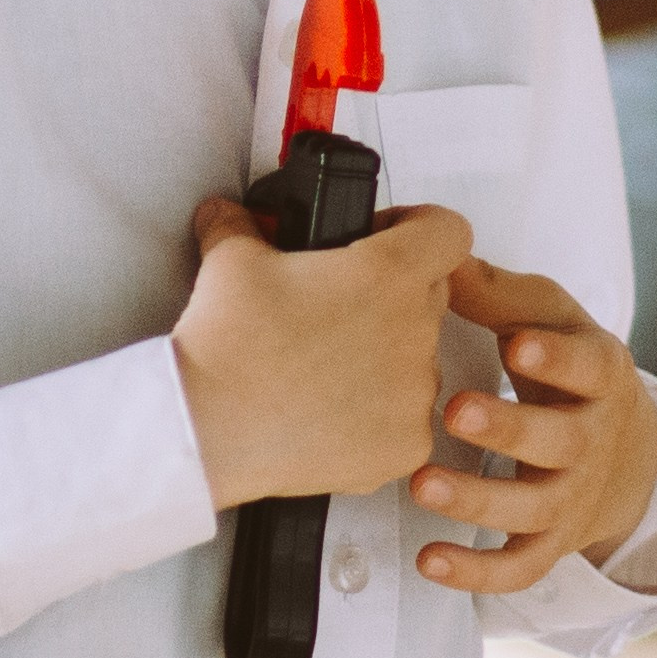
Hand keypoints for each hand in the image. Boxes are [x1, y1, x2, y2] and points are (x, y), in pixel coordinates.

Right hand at [175, 197, 472, 510]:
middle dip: (391, 293)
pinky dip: (377, 414)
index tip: (387, 239)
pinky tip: (330, 409)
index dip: (418, 228)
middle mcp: (414, 331)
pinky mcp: (406, 444)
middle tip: (335, 306)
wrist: (208, 430)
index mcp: (387, 273)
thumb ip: (240, 221)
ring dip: (384, 355)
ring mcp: (415, 393)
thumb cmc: (226, 347)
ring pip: (418, 359)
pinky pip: (407, 418)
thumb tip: (228, 213)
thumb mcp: (230, 257)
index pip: (448, 231)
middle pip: (430, 295)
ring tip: (324, 365)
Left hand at [409, 259, 656, 593]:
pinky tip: (430, 560)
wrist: (624, 447)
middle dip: (508, 429)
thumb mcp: (549, 316)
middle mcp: (591, 439)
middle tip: (456, 411)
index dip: (556, 358)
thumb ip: (498, 291)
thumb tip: (439, 255)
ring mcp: (572, 497)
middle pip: (558, 441)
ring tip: (423, 486)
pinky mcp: (550, 541)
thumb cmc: (569, 366)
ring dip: (477, 502)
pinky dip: (477, 573)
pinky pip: (519, 568)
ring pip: (531, 510)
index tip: (516, 343)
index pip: (587, 365)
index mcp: (599, 373)